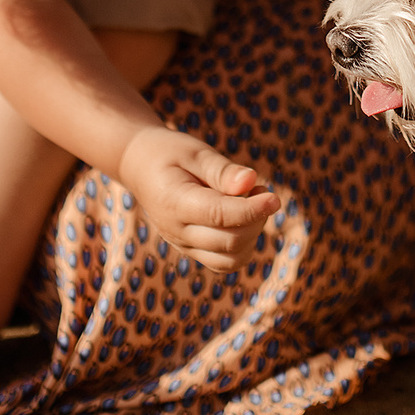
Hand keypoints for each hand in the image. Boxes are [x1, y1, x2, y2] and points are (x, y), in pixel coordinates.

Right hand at [117, 127, 282, 269]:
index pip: (220, 216)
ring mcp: (183, 246)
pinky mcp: (192, 251)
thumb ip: (222, 170)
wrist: (140, 168)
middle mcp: (176, 232)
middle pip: (229, 242)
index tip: (274, 197)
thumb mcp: (195, 152)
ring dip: (252, 235)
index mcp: (173, 203)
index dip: (252, 209)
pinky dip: (243, 245)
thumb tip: (250, 182)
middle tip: (260, 190)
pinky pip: (224, 262)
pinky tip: (243, 218)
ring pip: (230, 260)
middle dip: (256, 219)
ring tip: (250, 203)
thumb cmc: (170, 153)